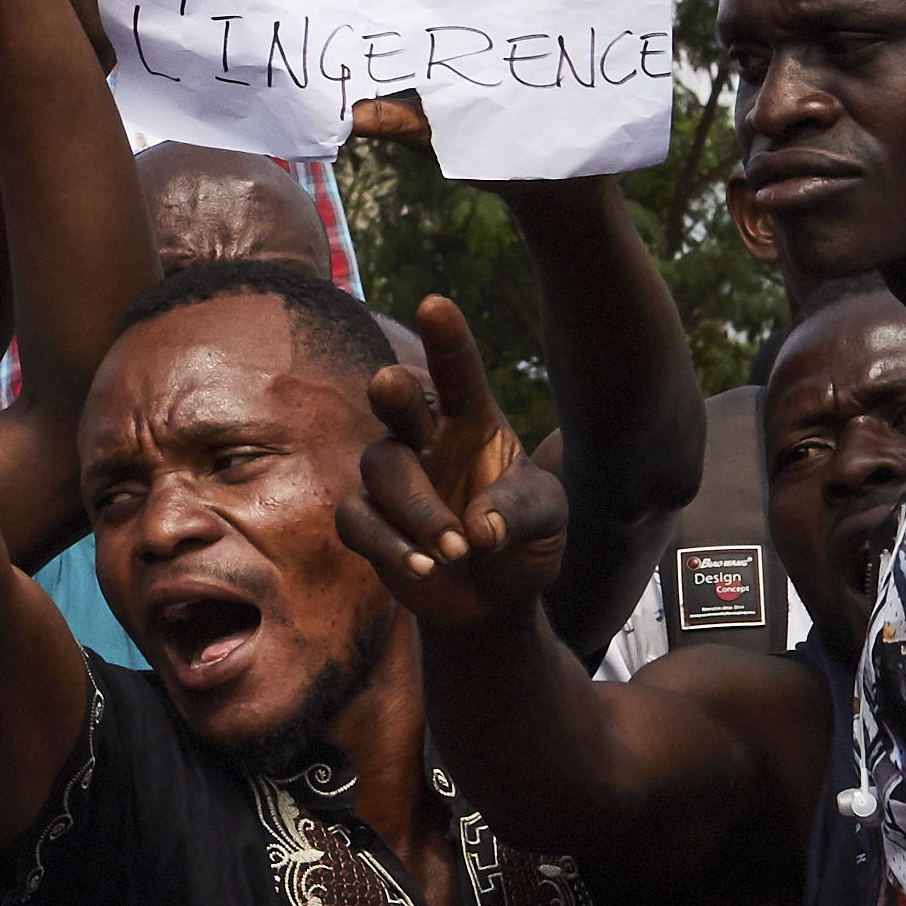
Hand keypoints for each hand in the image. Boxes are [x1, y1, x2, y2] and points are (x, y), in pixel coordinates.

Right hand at [342, 297, 570, 636]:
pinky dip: (390, 545)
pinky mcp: (367, 520)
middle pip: (398, 403)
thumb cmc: (523, 540)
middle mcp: (426, 440)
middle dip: (392, 390)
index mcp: (473, 422)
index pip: (458, 375)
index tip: (435, 304)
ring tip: (457, 551)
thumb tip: (478, 529)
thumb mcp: (548, 519)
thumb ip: (521, 513)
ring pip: (381, 469)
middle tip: (390, 384)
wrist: (493, 601)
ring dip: (418, 510)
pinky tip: (424, 568)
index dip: (446, 341)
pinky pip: (357, 519)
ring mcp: (393, 479)